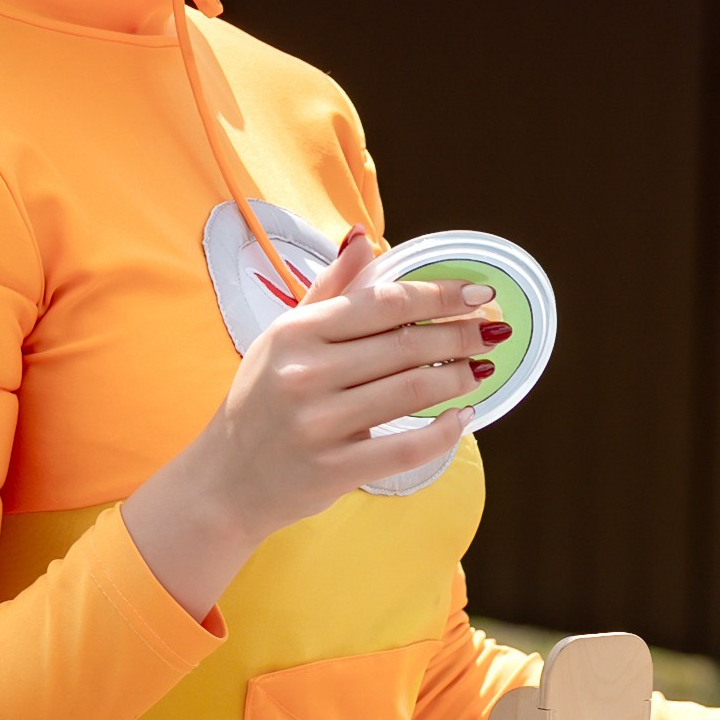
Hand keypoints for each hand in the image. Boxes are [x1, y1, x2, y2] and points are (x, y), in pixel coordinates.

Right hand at [124, 229, 500, 616]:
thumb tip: (364, 240)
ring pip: (412, 392)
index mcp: (297, 333)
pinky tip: (463, 418)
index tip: (479, 294)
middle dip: (460, 336)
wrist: (227, 480)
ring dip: (458, 378)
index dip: (438, 296)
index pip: (383, 303)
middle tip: (492, 333)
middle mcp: (305, 373)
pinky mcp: (334, 468)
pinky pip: (407, 447)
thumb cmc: (262, 402)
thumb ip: (330, 290)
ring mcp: (320, 423)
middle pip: (405, 346)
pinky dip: (445, 432)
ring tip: (480, 369)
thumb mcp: (284, 337)